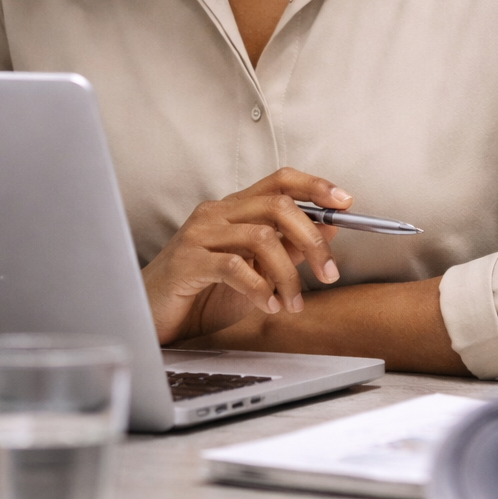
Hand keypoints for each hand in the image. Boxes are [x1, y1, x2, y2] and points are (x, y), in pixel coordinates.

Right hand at [141, 168, 351, 345]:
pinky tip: (269, 306)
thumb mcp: (256, 273)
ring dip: (289, 275)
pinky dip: (261, 288)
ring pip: (261, 237)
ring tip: (293, 303)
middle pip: (277, 205)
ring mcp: (198, 234)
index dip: (315, 186)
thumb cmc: (201, 295)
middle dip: (312, 238)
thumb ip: (287, 248)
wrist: (151, 318)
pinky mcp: (186, 261)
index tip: (345, 202)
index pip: (279, 181)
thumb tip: (330, 228)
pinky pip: (235, 267)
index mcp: (232, 209)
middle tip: (329, 272)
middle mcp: (215, 213)